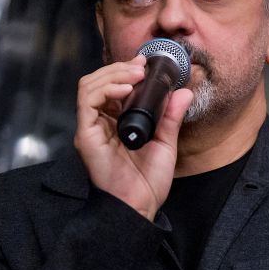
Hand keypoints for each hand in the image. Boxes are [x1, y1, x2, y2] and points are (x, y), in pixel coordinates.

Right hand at [73, 54, 192, 220]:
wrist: (140, 206)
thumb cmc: (148, 181)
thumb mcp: (165, 143)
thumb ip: (170, 117)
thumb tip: (182, 92)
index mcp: (115, 123)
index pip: (112, 87)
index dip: (126, 70)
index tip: (145, 63)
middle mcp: (99, 123)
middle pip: (99, 81)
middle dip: (120, 68)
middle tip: (141, 66)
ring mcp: (91, 129)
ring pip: (90, 86)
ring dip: (113, 74)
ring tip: (135, 74)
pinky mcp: (86, 136)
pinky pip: (86, 102)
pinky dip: (104, 89)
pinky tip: (124, 88)